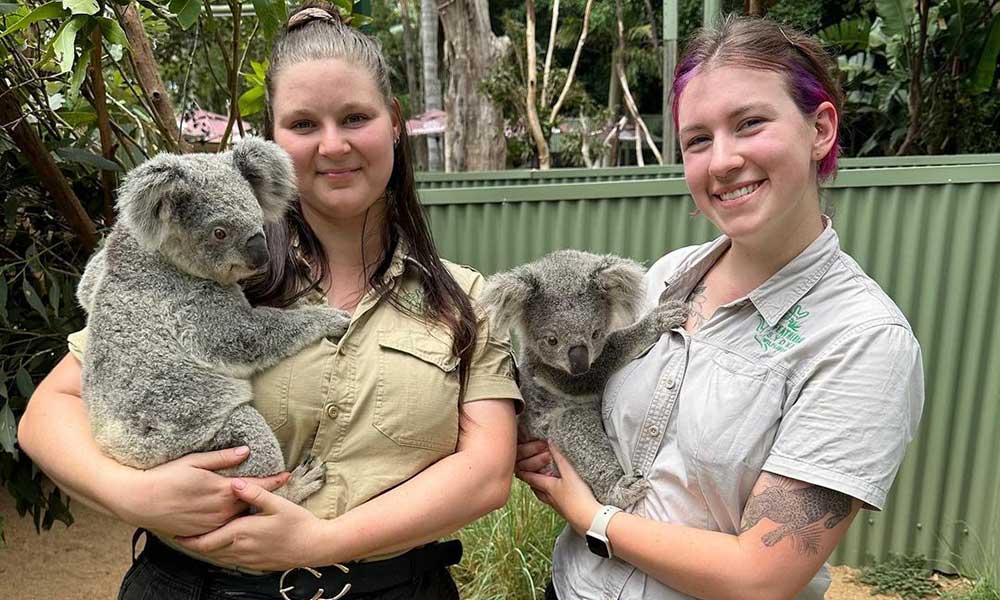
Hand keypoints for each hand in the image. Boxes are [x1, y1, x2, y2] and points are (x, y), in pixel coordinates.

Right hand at [114, 446, 289, 537]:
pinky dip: (233, 518)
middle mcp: (220, 510)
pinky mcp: (204, 531)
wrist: (140, 502)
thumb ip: (222, 458)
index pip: (255, 486)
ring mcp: (212, 523)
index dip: (273, 481)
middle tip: (275, 485)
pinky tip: (236, 512)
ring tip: (259, 499)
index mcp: (221, 490)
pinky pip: (225, 525)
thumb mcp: (194, 462)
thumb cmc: (166, 477)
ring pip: (238, 514)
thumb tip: (246, 451)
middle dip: (263, 494)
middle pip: (250, 502)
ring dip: (249, 507)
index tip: (287, 475)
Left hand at [174, 478, 326, 570]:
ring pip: (218, 557)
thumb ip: (254, 493)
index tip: (176, 533)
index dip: (189, 538)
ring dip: (206, 550)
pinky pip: (231, 561)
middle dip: (193, 544)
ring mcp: (248, 558)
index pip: (206, 540)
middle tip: (180, 537)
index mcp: (242, 532)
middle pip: (208, 551)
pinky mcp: (256, 564)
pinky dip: (220, 554)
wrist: (314, 546)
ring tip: (196, 541)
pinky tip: (221, 547)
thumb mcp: (278, 504)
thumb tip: (235, 482)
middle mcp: (241, 548)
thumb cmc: (298, 524)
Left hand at [516, 442, 601, 536]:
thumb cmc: (579, 497)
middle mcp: (549, 497)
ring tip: (540, 484)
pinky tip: (557, 494)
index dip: (523, 473)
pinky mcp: (565, 511)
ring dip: (540, 489)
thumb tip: (550, 443)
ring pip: (543, 496)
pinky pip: (552, 501)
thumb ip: (560, 458)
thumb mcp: (570, 473)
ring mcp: (557, 505)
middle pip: (535, 488)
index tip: (515, 469)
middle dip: (530, 481)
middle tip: (527, 475)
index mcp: (548, 487)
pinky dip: (550, 495)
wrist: (589, 519)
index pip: (531, 478)